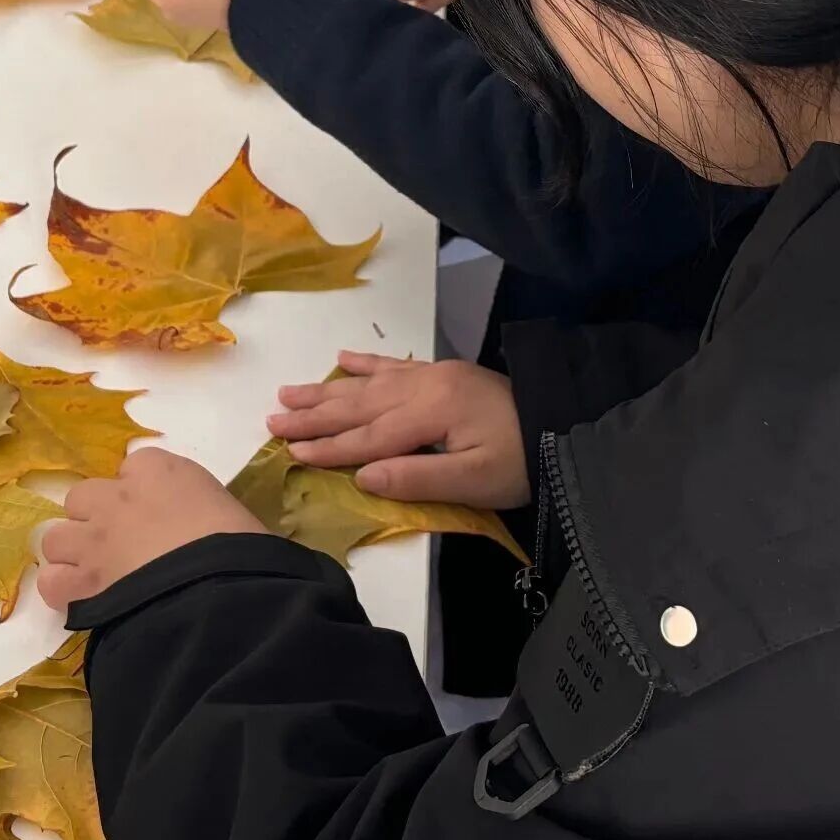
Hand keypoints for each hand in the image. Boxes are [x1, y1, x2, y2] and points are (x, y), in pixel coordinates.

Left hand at [40, 447, 265, 609]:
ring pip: (56, 537)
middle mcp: (115, 497)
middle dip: (96, 518)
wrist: (219, 591)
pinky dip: (64, 590)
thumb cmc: (241, 547)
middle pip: (83, 497)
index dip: (143, 495)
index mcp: (158, 470)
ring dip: (74, 553)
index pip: (133, 468)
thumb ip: (201, 510)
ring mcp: (92, 540)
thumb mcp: (228, 510)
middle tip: (122, 544)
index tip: (160, 515)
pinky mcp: (79, 583)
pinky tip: (85, 599)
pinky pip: (51, 581)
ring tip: (98, 574)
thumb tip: (197, 533)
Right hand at [269, 354, 527, 510]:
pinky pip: (396, 365)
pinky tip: (342, 358)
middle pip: (360, 404)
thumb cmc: (522, 463)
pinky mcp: (447, 374)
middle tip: (272, 421)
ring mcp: (436, 375)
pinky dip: (366, 362)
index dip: (329, 447)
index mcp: (434, 411)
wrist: (567, 427)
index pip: (370, 436)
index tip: (291, 454)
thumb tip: (362, 476)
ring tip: (290, 392)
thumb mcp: (475, 482)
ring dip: (328, 389)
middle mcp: (428, 385)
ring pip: (370, 383)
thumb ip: (417, 479)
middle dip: (314, 415)